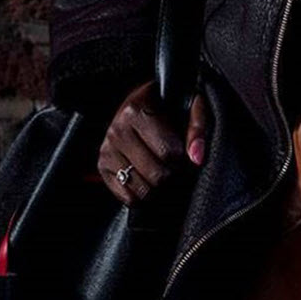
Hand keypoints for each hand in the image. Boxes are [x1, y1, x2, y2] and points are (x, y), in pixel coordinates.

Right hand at [97, 80, 210, 205]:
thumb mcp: (190, 106)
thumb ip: (197, 128)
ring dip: (158, 185)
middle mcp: (117, 130)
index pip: (168, 151)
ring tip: (160, 167)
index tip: (181, 148)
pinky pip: (128, 197)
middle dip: (171, 172)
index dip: (181, 156)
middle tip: (172, 160)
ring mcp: (107, 149)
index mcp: (136, 110)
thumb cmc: (169, 105)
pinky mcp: (103, 166)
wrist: (144, 102)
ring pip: (143, 189)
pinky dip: (142, 194)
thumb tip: (196, 157)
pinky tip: (147, 177)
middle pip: (156, 174)